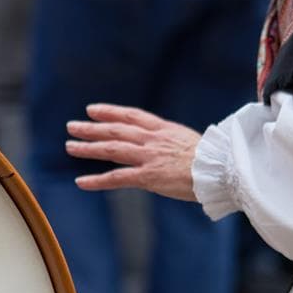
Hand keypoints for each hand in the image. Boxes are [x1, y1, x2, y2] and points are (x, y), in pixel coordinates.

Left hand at [67, 105, 201, 200]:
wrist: (222, 170)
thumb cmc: (213, 161)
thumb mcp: (191, 143)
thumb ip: (173, 144)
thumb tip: (167, 149)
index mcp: (164, 129)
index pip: (131, 115)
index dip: (110, 112)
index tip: (92, 110)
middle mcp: (153, 139)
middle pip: (116, 130)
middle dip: (92, 128)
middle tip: (72, 126)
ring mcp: (149, 157)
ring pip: (111, 149)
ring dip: (88, 148)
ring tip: (70, 146)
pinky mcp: (148, 176)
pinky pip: (116, 178)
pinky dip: (97, 180)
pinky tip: (81, 182)